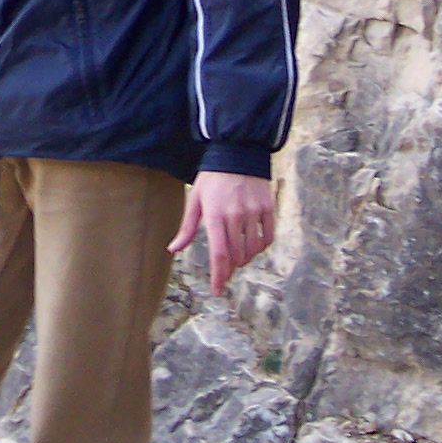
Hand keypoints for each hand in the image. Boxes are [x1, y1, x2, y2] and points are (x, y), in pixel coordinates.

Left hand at [170, 171, 274, 294]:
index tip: (217, 290)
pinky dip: (261, 247)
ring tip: (238, 255)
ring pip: (253, 249)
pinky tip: (253, 244)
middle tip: (225, 268)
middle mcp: (236, 215)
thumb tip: (173, 249)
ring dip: (245, 258)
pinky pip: (268, 238)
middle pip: (236, 256)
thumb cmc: (212, 178)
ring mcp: (254, 211)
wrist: (237, 152)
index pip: (219, 254)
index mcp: (215, 215)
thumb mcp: (195, 199)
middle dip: (230, 268)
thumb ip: (187, 227)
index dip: (218, 276)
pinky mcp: (268, 207)